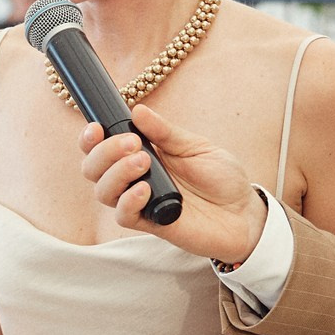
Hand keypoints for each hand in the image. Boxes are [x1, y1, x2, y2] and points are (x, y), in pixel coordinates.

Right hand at [80, 104, 267, 263]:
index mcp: (141, 155)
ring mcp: (140, 202)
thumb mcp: (195, 146)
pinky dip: (128, 200)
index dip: (91, 138)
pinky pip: (124, 215)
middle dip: (104, 152)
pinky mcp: (151, 224)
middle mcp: (134, 178)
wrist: (244, 212)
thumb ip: (166, 132)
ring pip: (103, 191)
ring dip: (115, 173)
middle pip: (93, 169)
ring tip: (143, 161)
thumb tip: (138, 111)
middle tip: (132, 143)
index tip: (97, 128)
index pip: (101, 148)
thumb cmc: (221, 179)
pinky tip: (145, 189)